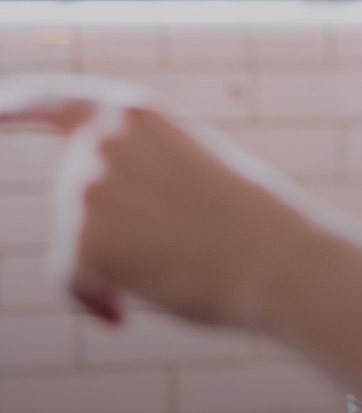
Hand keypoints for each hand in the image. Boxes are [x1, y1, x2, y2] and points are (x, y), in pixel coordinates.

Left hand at [0, 74, 320, 329]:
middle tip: (167, 255)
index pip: (55, 100)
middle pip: (72, 195)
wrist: (283, 263)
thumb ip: (142, 165)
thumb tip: (88, 207)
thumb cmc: (256, 225)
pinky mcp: (80, 240)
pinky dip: (95, 301)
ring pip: (73, 242)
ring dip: (107, 269)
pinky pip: (70, 281)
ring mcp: (86, 187)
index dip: (14, 105)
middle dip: (105, 230)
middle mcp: (101, 139)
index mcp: (136, 112)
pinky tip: (125, 313)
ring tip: (164, 277)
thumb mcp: (198, 168)